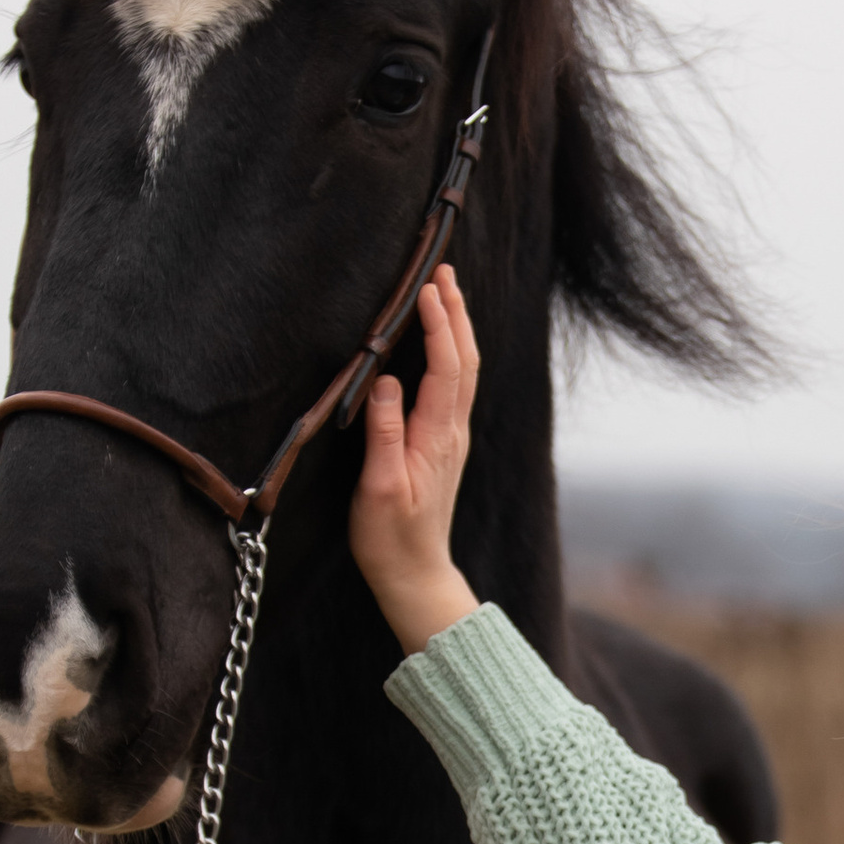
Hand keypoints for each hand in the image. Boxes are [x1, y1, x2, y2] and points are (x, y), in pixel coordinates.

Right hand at [348, 266, 481, 653]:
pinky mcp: (443, 444)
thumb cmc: (390, 538)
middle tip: (443, 269)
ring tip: (445, 291)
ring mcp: (451, 437)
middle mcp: (452, 432)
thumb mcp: (379, 489)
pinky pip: (454, 385)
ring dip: (457, 327)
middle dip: (456, 312)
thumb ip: (385, 434)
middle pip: (464, 359)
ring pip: (463, 370)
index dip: (439, 324)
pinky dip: (451, 352)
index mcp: (436, 437)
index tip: (427, 287)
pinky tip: (441, 341)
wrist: (414, 574)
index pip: (445, 367)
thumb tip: (388, 383)